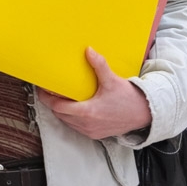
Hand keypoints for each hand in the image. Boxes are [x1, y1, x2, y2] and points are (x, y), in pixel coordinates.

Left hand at [37, 47, 151, 138]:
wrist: (145, 114)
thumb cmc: (128, 99)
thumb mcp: (112, 80)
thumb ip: (99, 65)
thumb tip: (89, 51)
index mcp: (87, 112)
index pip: (58, 107)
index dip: (46, 98)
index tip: (42, 89)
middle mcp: (86, 124)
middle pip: (59, 115)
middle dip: (53, 103)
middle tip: (50, 91)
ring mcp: (90, 131)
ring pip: (67, 122)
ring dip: (62, 111)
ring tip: (61, 97)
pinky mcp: (95, 134)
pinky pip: (76, 127)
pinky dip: (71, 118)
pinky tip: (74, 107)